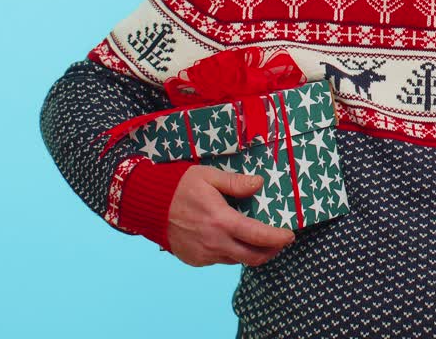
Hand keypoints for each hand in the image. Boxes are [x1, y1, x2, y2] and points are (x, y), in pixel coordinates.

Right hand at [166, 165, 295, 266]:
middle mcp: (215, 243)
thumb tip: (259, 183)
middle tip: (279, 242)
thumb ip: (236, 183)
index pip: (259, 237)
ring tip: (256, 239)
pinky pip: (219, 260)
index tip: (289, 235)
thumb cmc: (178, 186)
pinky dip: (229, 252)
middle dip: (271, 251)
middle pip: (253, 257)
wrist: (146, 204)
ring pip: (236, 260)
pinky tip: (230, 239)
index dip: (278, 238)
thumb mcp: (208, 176)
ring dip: (250, 252)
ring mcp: (204, 254)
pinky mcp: (194, 260)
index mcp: (222, 221)